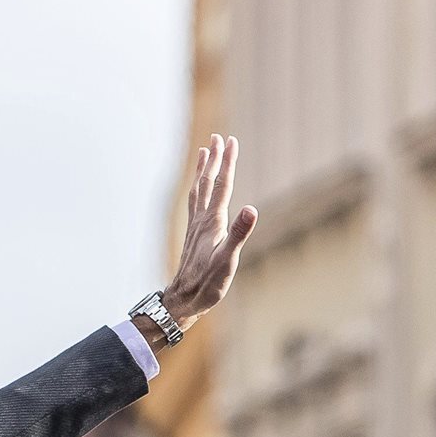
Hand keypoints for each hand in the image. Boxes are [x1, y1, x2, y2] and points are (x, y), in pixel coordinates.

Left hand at [161, 133, 257, 332]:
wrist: (183, 299)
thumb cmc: (207, 284)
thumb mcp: (228, 261)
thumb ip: (239, 234)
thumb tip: (251, 208)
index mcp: (213, 222)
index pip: (222, 185)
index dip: (228, 162)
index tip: (231, 141)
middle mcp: (202, 220)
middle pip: (209, 182)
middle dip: (214, 159)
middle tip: (219, 137)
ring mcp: (196, 226)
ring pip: (199, 190)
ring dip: (203, 170)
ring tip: (204, 152)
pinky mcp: (194, 235)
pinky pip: (195, 203)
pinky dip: (198, 188)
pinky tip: (199, 188)